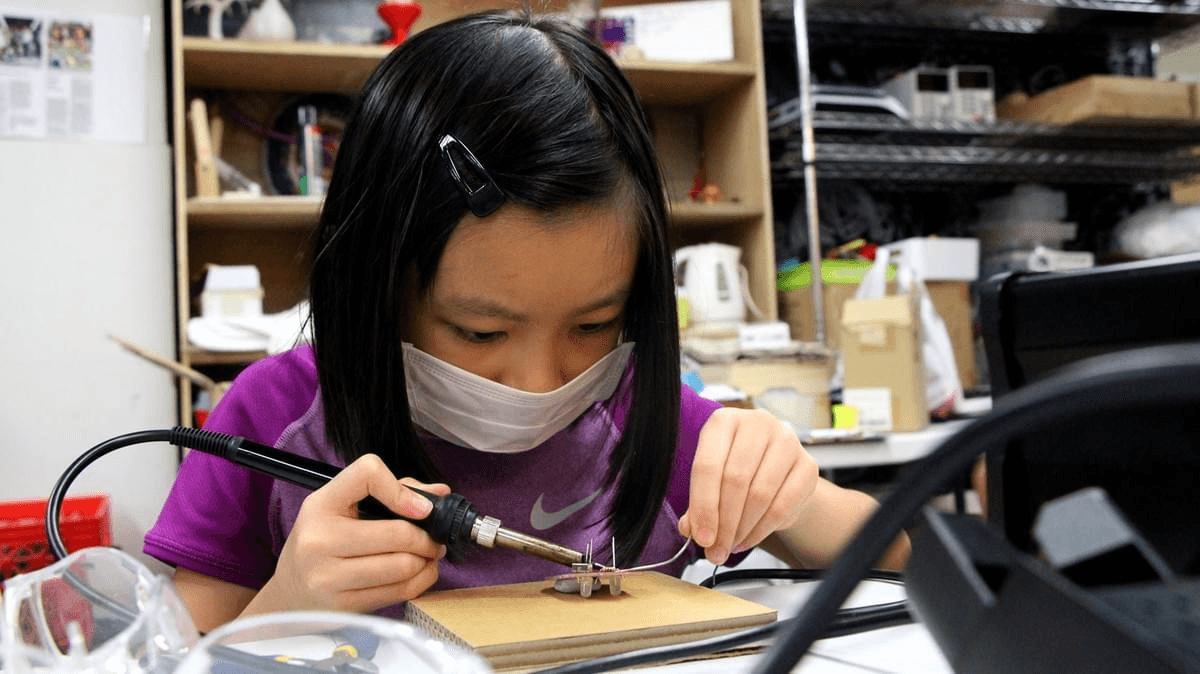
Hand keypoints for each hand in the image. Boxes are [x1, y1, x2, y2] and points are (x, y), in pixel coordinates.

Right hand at [250, 454, 448, 614]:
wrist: (289, 590)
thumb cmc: (322, 541)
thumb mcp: (341, 506)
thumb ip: (393, 491)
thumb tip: (440, 493)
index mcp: (321, 504)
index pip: (368, 474)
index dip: (402, 490)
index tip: (420, 507)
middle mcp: (320, 539)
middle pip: (398, 534)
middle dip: (428, 538)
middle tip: (434, 539)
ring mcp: (328, 576)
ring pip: (403, 566)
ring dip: (427, 561)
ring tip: (428, 556)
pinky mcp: (342, 605)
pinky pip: (398, 592)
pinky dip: (420, 581)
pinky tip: (418, 573)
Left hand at [678, 408, 818, 564]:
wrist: (778, 471)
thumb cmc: (737, 472)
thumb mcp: (711, 482)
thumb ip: (698, 505)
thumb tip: (691, 529)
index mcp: (724, 421)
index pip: (707, 466)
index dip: (703, 506)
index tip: (701, 537)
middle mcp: (757, 424)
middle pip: (735, 480)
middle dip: (723, 523)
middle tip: (715, 551)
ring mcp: (786, 441)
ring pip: (759, 494)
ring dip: (741, 529)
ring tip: (729, 546)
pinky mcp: (808, 465)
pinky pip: (782, 506)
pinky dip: (761, 530)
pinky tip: (748, 539)